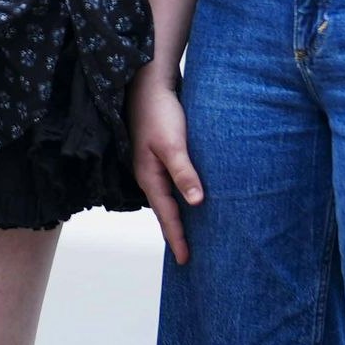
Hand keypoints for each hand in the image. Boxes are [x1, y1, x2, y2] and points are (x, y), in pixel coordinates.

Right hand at [131, 58, 199, 260]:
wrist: (147, 84)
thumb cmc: (159, 112)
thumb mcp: (173, 144)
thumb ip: (184, 173)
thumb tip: (196, 203)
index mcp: (149, 177)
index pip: (166, 215)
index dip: (177, 238)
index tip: (186, 260)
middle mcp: (149, 175)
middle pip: (164, 211)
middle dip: (175, 233)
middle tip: (189, 255)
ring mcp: (153, 165)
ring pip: (168, 198)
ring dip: (179, 215)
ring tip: (192, 233)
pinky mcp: (161, 154)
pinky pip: (172, 184)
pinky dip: (181, 196)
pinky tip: (191, 198)